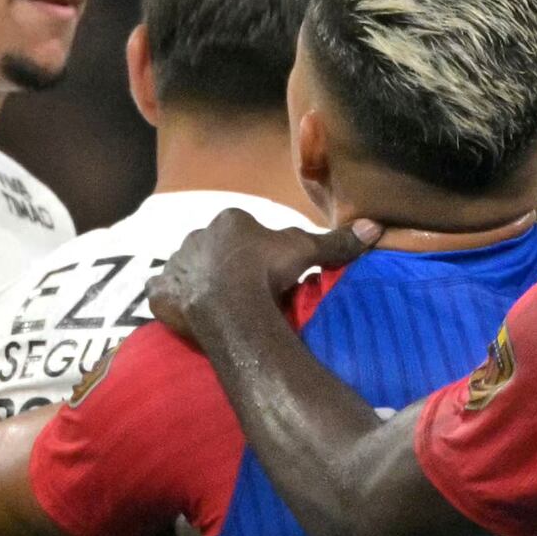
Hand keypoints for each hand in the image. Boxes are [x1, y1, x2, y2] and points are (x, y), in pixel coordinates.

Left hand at [146, 208, 374, 347]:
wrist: (232, 304)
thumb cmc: (268, 271)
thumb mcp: (307, 251)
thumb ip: (335, 241)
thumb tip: (376, 227)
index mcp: (230, 221)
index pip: (241, 231)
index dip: (254, 252)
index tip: (266, 272)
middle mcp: (197, 236)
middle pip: (212, 249)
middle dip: (224, 265)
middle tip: (244, 291)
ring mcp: (176, 265)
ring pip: (187, 269)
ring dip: (197, 282)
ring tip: (216, 305)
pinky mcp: (160, 293)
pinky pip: (162, 294)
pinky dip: (171, 301)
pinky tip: (185, 314)